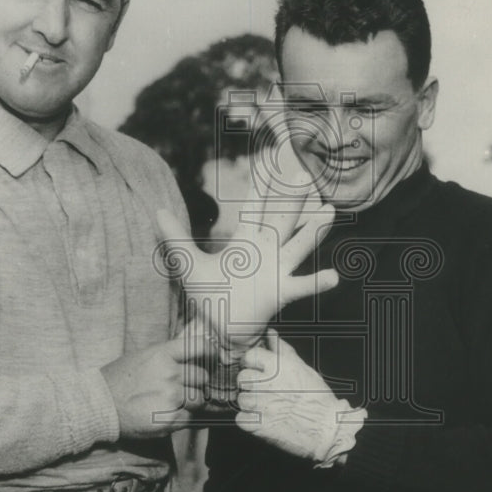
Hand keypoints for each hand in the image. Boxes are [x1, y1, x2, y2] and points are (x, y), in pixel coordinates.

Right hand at [100, 323, 208, 437]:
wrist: (99, 405)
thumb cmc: (120, 380)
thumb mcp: (143, 357)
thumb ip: (169, 356)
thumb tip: (197, 356)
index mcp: (162, 353)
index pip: (200, 347)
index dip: (211, 353)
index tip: (213, 358)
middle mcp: (169, 373)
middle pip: (202, 376)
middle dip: (196, 383)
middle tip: (182, 388)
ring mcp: (170, 397)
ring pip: (199, 399)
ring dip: (191, 402)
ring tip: (172, 403)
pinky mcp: (169, 419)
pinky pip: (189, 418)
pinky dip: (182, 418)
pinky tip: (165, 414)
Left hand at [156, 157, 337, 353]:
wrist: (219, 327)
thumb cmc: (209, 294)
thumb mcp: (188, 265)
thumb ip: (175, 238)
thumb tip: (157, 210)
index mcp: (245, 241)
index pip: (254, 208)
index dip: (262, 187)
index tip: (270, 163)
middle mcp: (266, 251)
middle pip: (281, 220)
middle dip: (292, 199)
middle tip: (303, 175)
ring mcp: (276, 270)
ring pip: (298, 246)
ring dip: (313, 231)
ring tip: (330, 212)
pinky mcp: (280, 292)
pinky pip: (302, 286)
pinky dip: (317, 282)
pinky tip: (334, 276)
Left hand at [236, 330, 365, 466]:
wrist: (327, 429)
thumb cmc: (317, 397)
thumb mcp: (302, 368)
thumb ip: (282, 350)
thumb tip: (270, 333)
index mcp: (277, 366)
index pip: (249, 356)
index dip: (253, 364)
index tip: (260, 372)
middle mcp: (266, 382)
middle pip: (242, 378)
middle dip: (250, 385)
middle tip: (264, 392)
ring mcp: (260, 404)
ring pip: (240, 399)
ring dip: (250, 404)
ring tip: (267, 407)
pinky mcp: (257, 425)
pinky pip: (240, 419)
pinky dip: (248, 421)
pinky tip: (263, 420)